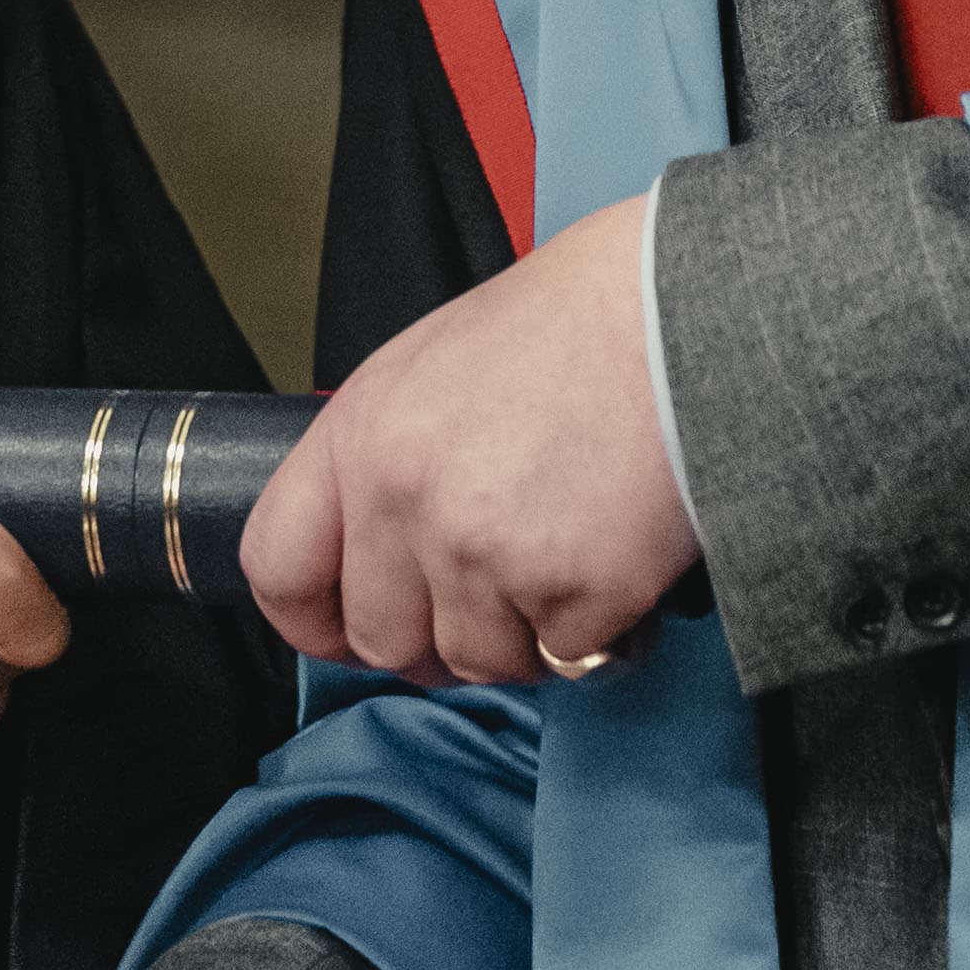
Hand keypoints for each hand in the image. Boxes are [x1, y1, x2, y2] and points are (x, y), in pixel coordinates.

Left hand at [243, 192, 693, 684]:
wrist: (690, 308)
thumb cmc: (582, 323)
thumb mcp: (438, 365)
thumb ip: (391, 457)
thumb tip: (383, 549)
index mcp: (363, 434)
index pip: (279, 569)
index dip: (314, 619)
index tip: (349, 629)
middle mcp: (407, 498)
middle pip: (382, 639)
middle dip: (436, 636)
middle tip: (493, 600)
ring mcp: (486, 551)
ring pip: (478, 661)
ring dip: (522, 635)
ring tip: (567, 557)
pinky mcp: (572, 591)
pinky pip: (565, 656)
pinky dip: (595, 628)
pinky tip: (617, 558)